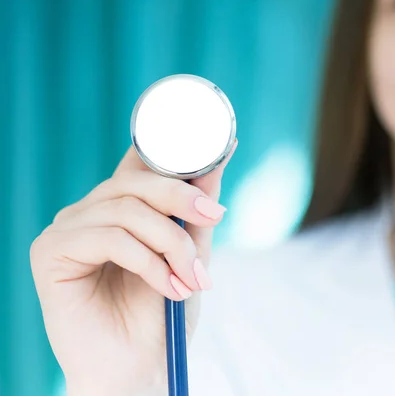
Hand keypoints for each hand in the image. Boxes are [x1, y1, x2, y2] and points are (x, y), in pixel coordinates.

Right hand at [30, 140, 236, 394]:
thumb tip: (222, 152)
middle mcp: (90, 211)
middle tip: (216, 216)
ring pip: (127, 211)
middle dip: (182, 198)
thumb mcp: (191, 251)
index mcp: (119, 206)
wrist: (139, 369)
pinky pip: (109, 239)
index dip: (178, 148)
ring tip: (194, 279)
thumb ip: (197, 207)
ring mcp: (67, 229)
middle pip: (135, 180)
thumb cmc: (163, 313)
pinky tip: (168, 288)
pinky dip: (148, 263)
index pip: (142, 160)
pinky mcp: (51, 253)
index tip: (223, 144)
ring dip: (171, 244)